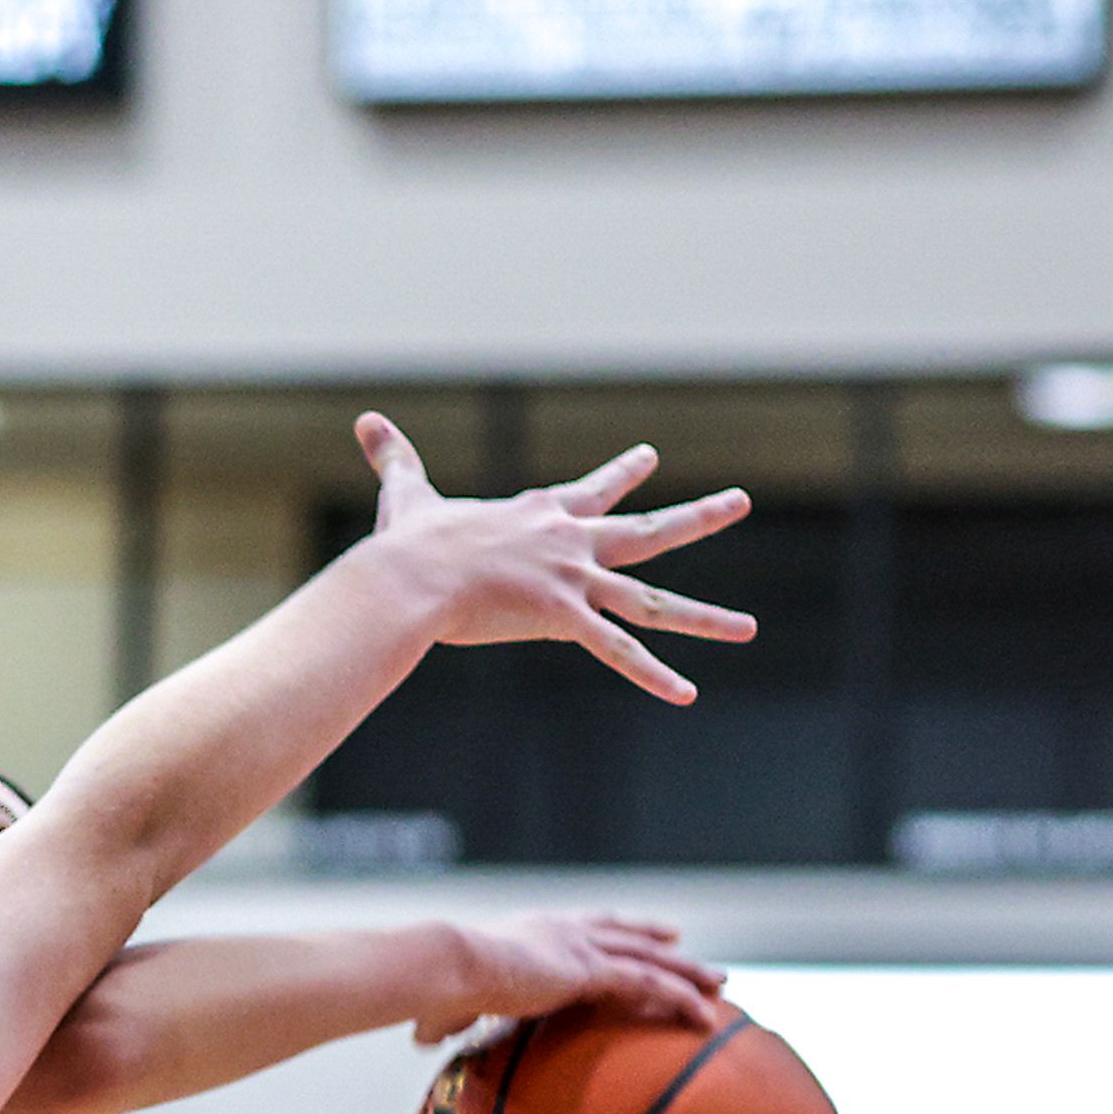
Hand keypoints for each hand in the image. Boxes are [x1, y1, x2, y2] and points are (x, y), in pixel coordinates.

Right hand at [354, 414, 754, 703]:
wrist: (410, 576)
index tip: (650, 458)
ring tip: (748, 629)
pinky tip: (686, 694)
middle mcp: (570, 541)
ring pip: (653, 601)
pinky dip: (651, 675)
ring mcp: (573, 579)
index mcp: (540, 513)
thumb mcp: (408, 494)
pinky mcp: (563, 616)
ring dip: (705, 618)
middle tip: (739, 502)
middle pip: (649, 530)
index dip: (622, 472)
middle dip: (699, 516)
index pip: (592, 490)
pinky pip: (615, 651)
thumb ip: (394, 459)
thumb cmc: (409, 541)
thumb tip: (364, 419)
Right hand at [411, 912, 723, 1043]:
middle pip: (624, 933)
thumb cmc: (437, 983)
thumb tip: (421, 1036)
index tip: (631, 930)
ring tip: (720, 982)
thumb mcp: (445, 1000)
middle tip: (684, 945)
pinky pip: (650, 985)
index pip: (583, 925)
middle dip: (657, 939)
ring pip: (650, 958)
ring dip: (687, 970)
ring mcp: (581, 948)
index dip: (611, 927)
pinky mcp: (591, 970)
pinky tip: (705, 1014)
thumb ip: (444, 1018)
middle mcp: (562, 930)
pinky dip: (680, 999)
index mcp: (532, 930)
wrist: (449, 965)